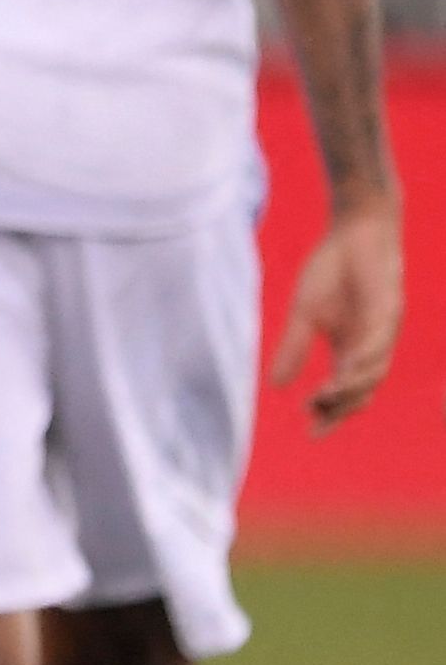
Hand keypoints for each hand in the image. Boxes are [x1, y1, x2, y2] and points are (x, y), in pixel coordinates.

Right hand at [270, 197, 403, 426]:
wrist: (357, 231)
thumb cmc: (331, 268)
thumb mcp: (304, 313)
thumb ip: (292, 347)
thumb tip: (274, 386)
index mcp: (350, 347)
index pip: (344, 390)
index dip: (330, 413)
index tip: (310, 434)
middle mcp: (371, 346)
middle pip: (362, 390)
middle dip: (341, 409)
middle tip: (317, 422)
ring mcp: (383, 331)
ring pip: (373, 372)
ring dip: (351, 388)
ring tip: (324, 396)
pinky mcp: (390, 312)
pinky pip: (378, 344)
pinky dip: (362, 361)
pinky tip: (344, 370)